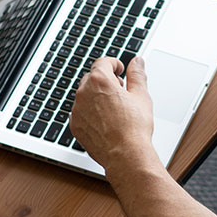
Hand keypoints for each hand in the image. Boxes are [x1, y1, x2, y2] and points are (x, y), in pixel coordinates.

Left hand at [70, 56, 157, 173]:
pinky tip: (105, 121)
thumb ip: (137, 74)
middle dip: (106, 80)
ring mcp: (77, 110)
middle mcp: (84, 93)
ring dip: (97, 96)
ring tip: (114, 108)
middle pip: (92, 77)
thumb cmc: (134, 127)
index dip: (113, 64)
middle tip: (120, 90)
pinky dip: (90, 112)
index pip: (103, 62)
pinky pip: (81, 112)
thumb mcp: (141, 95)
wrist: (125, 154)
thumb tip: (137, 62)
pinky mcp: (75, 125)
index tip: (120, 70)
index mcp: (100, 80)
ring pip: (85, 96)